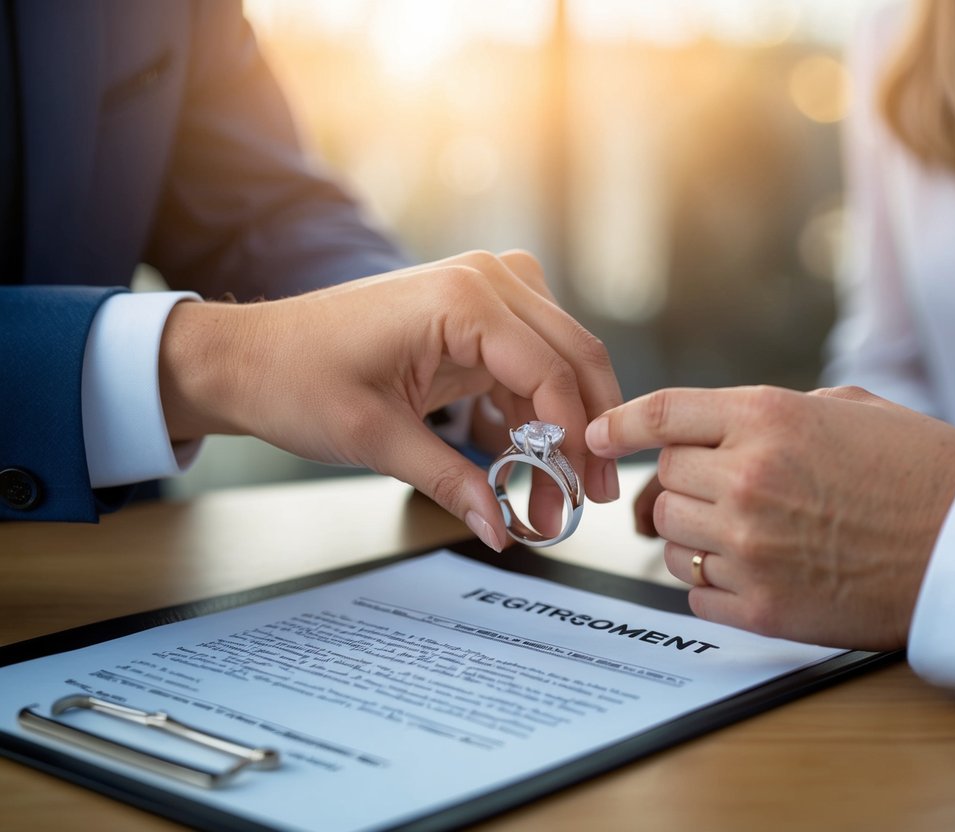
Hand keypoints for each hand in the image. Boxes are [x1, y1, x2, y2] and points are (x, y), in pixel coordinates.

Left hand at [159, 250, 622, 549]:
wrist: (249, 356)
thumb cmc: (297, 379)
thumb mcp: (376, 439)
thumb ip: (450, 482)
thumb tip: (501, 530)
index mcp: (462, 299)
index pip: (550, 371)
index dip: (575, 438)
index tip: (579, 493)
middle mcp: (483, 279)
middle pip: (572, 353)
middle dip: (588, 428)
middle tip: (593, 493)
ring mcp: (481, 289)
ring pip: (560, 354)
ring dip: (566, 419)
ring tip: (558, 487)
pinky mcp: (472, 313)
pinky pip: (528, 357)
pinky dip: (534, 406)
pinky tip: (524, 452)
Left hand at [586, 385, 954, 649]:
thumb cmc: (921, 470)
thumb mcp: (850, 407)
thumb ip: (771, 411)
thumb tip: (715, 427)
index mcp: (767, 417)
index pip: (660, 414)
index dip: (620, 423)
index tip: (599, 434)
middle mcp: (747, 478)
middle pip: (663, 481)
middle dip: (682, 484)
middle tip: (717, 491)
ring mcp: (751, 547)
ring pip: (669, 539)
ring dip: (692, 535)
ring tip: (744, 532)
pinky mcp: (762, 607)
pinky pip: (694, 591)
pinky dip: (710, 582)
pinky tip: (752, 571)